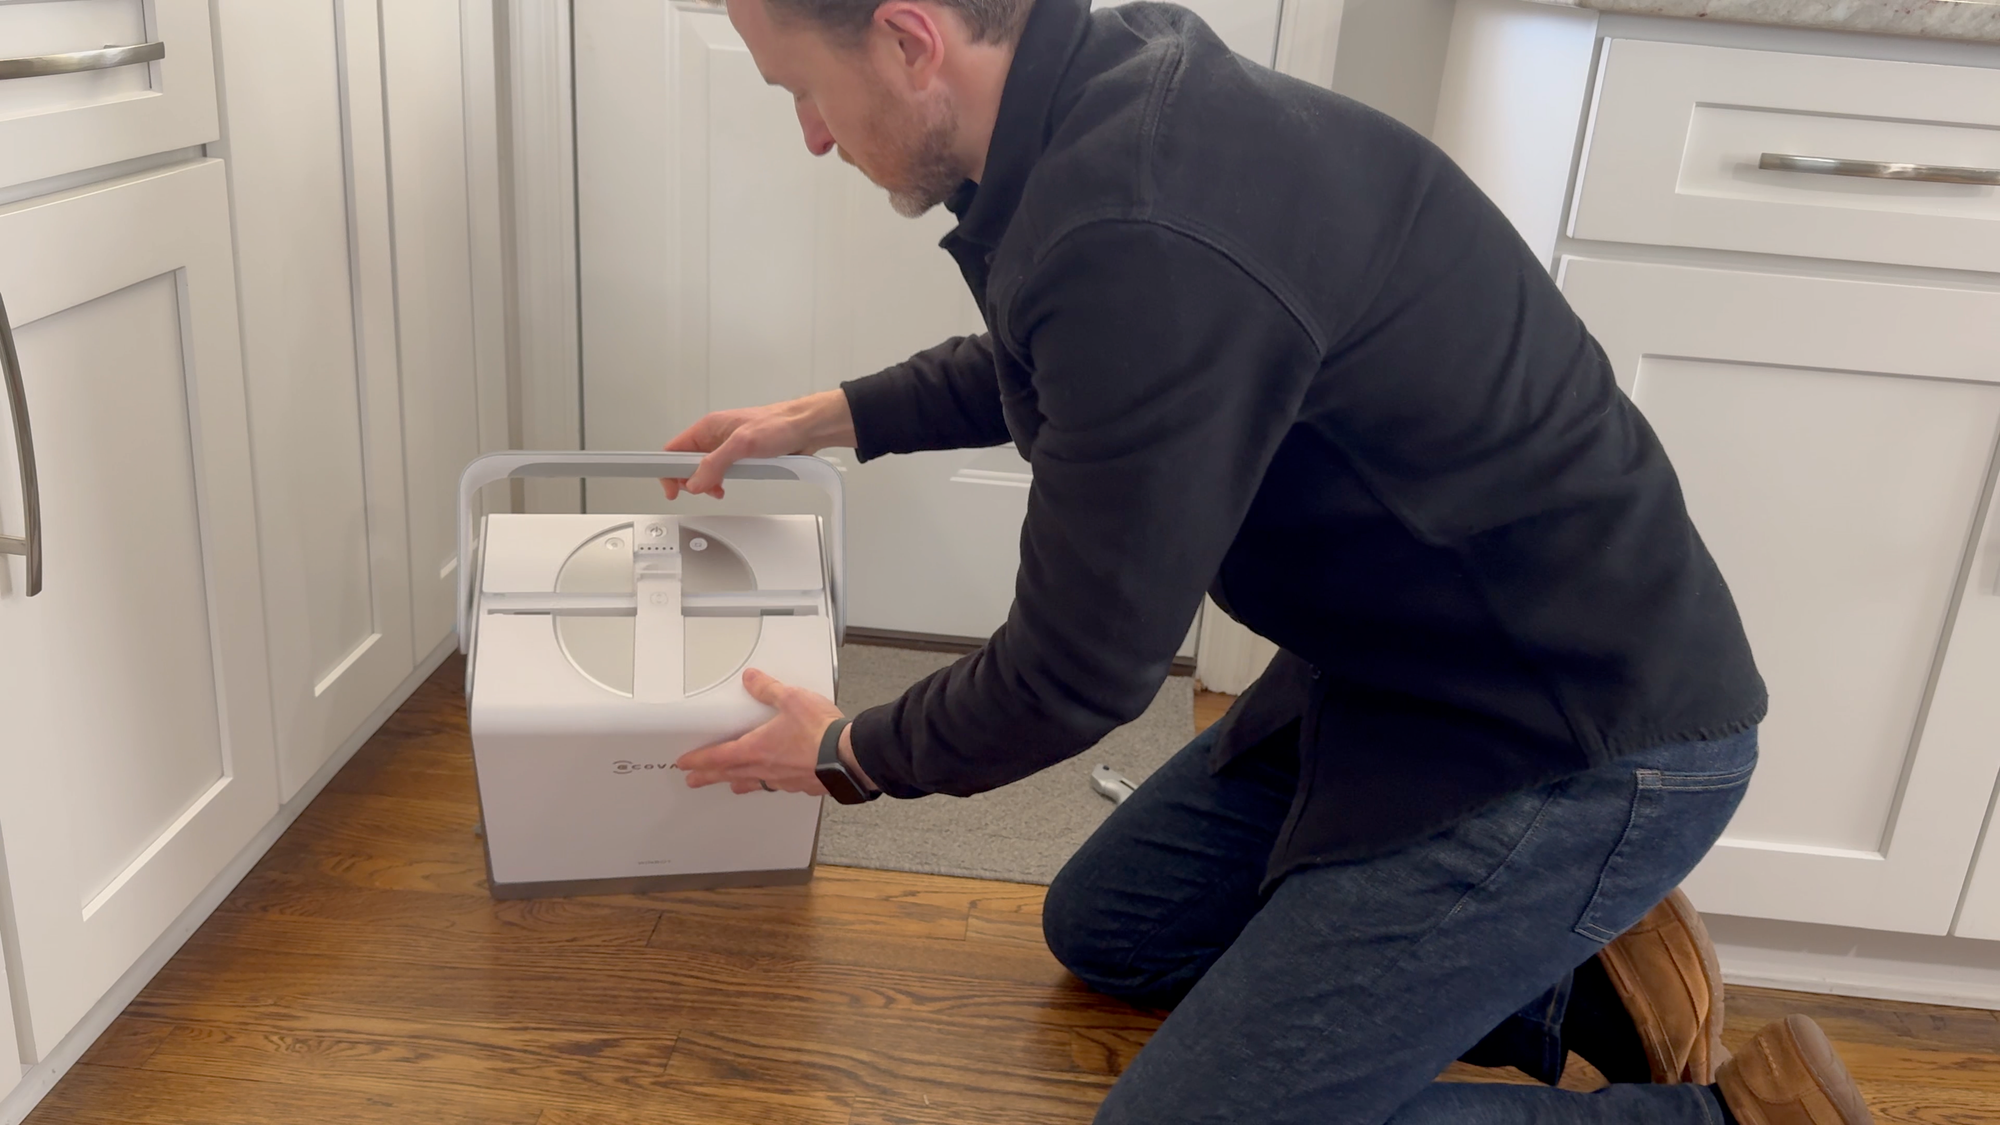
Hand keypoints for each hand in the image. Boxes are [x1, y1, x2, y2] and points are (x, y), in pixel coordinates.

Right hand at [661, 389, 856, 499]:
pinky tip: (727, 487)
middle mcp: (715, 437)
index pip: (674, 450)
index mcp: (708, 427)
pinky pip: (723, 473)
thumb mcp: (743, 444)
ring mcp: (727, 448)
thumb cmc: (779, 425)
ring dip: (708, 484)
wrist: (806, 428)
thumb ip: (716, 464)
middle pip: (687, 463)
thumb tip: (695, 482)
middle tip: (701, 491)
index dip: (668, 470)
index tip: (671, 488)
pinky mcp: (741, 457)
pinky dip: (722, 482)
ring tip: (718, 490)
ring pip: (705, 470)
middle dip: (691, 480)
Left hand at [676, 668, 875, 794]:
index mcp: (756, 749)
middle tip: (694, 781)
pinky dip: (770, 783)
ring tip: (733, 784)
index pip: (718, 757)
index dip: (698, 760)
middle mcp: (766, 768)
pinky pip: (779, 786)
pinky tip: (776, 781)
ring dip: (738, 783)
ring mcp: (784, 779)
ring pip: (753, 783)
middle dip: (709, 777)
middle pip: (729, 775)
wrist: (849, 756)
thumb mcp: (791, 699)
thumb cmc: (820, 733)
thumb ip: (768, 689)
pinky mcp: (802, 785)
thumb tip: (752, 679)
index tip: (685, 764)